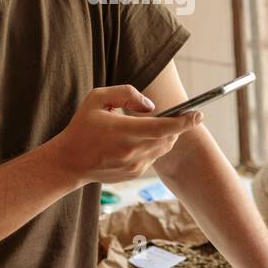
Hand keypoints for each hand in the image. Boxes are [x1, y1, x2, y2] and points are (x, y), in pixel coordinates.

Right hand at [49, 85, 202, 184]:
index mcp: (125, 131)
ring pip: (163, 148)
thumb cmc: (83, 126)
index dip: (185, 121)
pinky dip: (153, 146)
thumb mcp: (98, 98)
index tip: (199, 114)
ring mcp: (135, 165)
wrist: (69, 162)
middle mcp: (133, 150)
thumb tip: (151, 106)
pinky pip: (153, 157)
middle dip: (176, 126)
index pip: (165, 127)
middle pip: (169, 137)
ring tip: (152, 126)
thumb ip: (126, 94)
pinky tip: (137, 140)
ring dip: (165, 136)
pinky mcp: (134, 174)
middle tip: (174, 115)